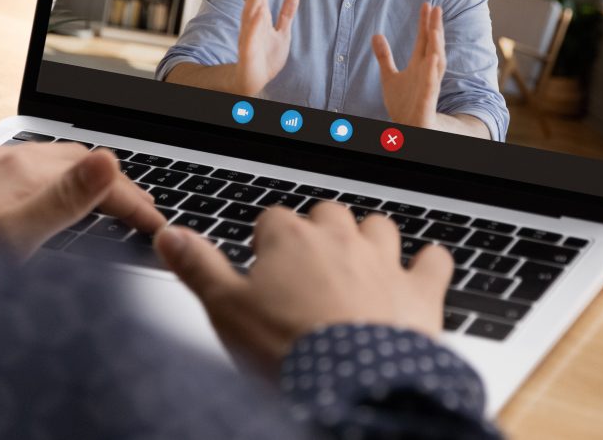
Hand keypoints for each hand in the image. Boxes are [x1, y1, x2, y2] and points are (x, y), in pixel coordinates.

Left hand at [0, 143, 164, 255]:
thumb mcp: (12, 237)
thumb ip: (65, 200)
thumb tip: (108, 159)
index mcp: (22, 167)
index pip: (100, 172)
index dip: (135, 201)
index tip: (158, 226)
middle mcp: (2, 158)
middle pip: (77, 159)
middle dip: (114, 184)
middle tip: (140, 215)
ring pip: (48, 164)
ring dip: (83, 182)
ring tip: (104, 210)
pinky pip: (23, 174)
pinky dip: (52, 188)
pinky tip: (42, 210)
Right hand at [154, 202, 452, 375]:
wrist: (352, 388)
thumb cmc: (287, 350)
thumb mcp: (225, 310)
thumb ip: (197, 267)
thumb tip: (168, 234)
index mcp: (289, 237)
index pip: (272, 219)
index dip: (266, 244)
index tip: (263, 268)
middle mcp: (339, 237)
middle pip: (327, 213)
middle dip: (320, 233)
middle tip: (308, 269)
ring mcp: (384, 260)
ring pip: (379, 226)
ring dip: (371, 240)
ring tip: (359, 265)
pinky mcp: (421, 290)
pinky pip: (434, 259)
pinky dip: (429, 264)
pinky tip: (422, 273)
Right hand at [234, 0, 299, 95]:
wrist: (254, 81)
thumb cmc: (266, 57)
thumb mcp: (282, 33)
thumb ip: (286, 14)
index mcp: (259, 20)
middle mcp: (252, 26)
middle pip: (255, 0)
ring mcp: (249, 38)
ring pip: (251, 15)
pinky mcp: (249, 53)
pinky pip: (251, 38)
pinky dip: (254, 26)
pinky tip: (258, 13)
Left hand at [371, 2, 445, 128]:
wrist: (408, 128)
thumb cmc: (404, 104)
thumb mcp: (390, 76)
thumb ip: (384, 56)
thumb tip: (376, 35)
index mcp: (419, 66)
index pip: (424, 40)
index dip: (425, 23)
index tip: (427, 4)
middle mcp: (427, 73)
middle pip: (433, 46)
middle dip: (435, 28)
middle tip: (435, 8)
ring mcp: (428, 86)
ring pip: (436, 64)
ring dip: (436, 46)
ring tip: (435, 28)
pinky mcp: (427, 101)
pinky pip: (431, 86)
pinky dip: (433, 72)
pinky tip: (434, 58)